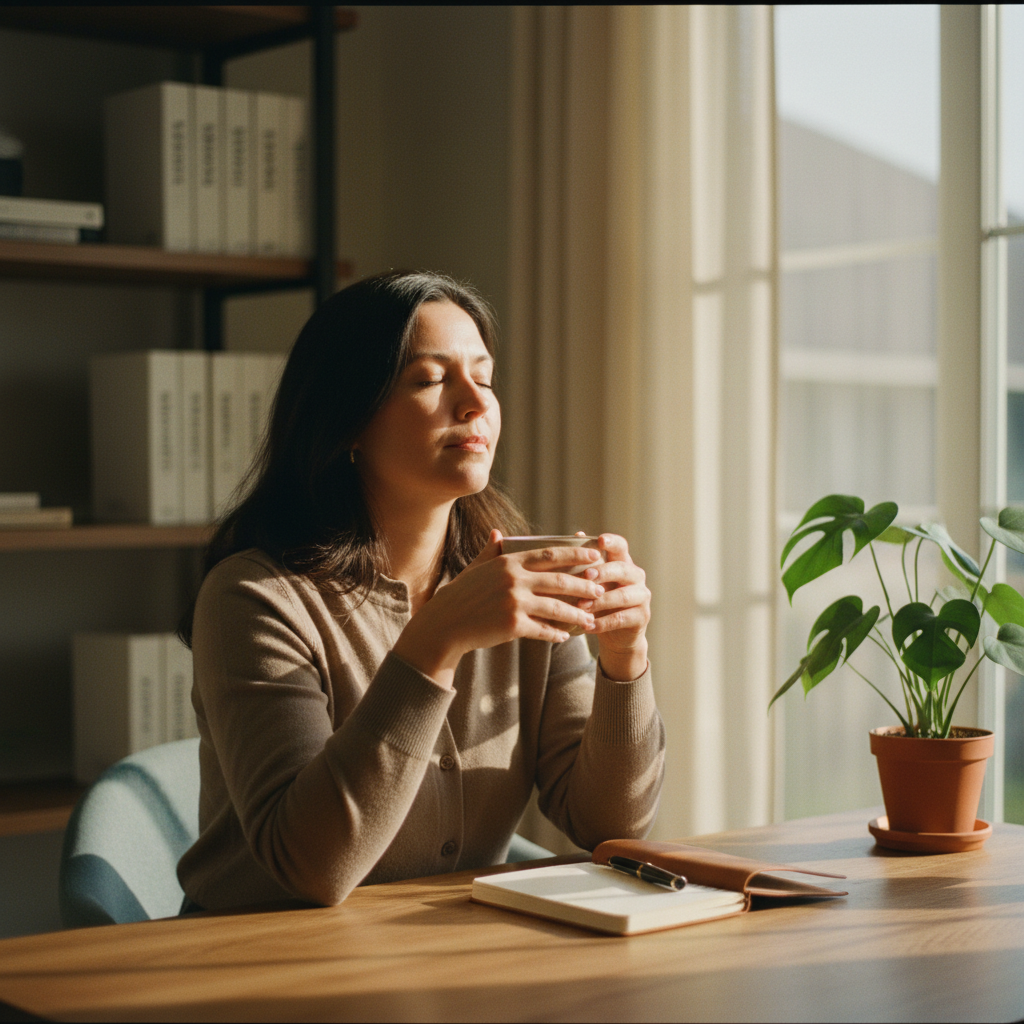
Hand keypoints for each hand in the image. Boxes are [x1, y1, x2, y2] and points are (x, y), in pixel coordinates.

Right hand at [393, 530, 605, 687]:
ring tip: (591, 618)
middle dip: (584, 585)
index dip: (575, 554)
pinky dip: (556, 633)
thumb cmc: (460, 596)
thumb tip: (498, 533)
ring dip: (577, 614)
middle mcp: (513, 579)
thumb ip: (490, 551)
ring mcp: (513, 602)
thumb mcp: (475, 569)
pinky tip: (565, 636)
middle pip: (560, 580)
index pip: (549, 554)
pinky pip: (543, 629)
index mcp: (507, 562)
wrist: (444, 625)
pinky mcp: (512, 625)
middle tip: (601, 589)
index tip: (595, 556)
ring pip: (557, 607)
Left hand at [577, 533, 649, 680]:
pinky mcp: (642, 617)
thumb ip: (587, 561)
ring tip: (581, 607)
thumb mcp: (594, 582)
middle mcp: (636, 577)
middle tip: (585, 576)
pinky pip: (621, 618)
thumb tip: (578, 534)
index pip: (621, 547)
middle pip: (622, 569)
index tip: (600, 540)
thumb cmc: (601, 602)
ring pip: (622, 596)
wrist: (617, 635)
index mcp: (623, 563)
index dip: (612, 542)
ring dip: (600, 601)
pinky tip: (588, 625)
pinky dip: (603, 623)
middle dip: (603, 572)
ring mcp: (642, 597)